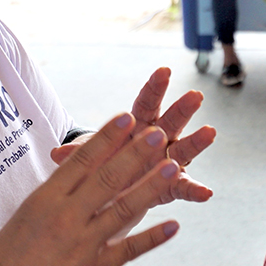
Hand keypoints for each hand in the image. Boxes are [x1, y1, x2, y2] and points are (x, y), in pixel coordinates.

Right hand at [0, 114, 181, 265]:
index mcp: (46, 199)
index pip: (82, 160)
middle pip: (107, 178)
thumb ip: (58, 190)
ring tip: (173, 168)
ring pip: (124, 210)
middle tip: (159, 134)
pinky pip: (128, 250)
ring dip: (151, 187)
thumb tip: (81, 165)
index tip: (127, 117)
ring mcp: (82, 244)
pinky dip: (153, 237)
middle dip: (136, 154)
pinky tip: (173, 225)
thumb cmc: (9, 256)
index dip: (106, 137)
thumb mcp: (29, 212)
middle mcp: (66, 217)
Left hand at [52, 67, 215, 203]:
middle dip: (183, 109)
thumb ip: (78, 156)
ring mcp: (164, 161)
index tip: (164, 71)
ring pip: (183, 149)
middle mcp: (155, 140)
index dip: (154, 88)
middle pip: (170, 121)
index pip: (145, 103)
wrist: (104, 192)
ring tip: (210, 133)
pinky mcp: (169, 185)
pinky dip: (194, 190)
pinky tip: (206, 194)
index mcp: (135, 126)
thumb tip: (56, 154)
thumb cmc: (98, 167)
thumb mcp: (86, 160)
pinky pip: (183, 187)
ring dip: (196, 142)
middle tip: (196, 96)